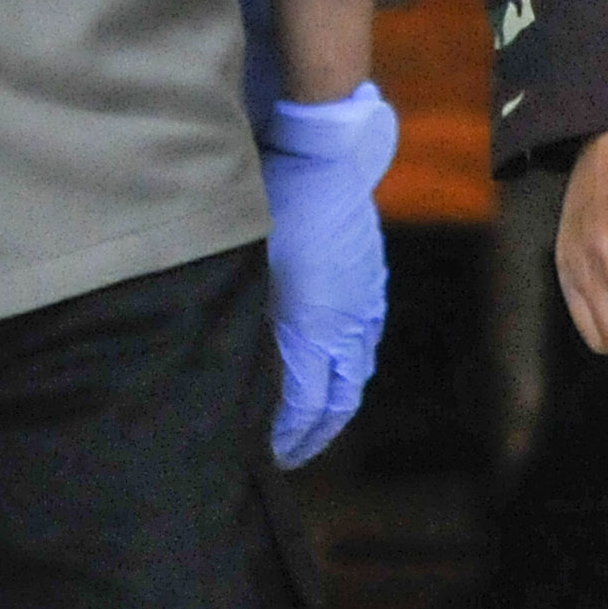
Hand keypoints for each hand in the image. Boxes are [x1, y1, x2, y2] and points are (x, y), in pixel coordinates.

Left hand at [261, 82, 400, 465]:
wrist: (320, 154)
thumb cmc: (271, 207)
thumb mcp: (248, 268)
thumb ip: (249, 322)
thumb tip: (237, 367)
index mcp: (318, 327)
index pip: (309, 403)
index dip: (290, 435)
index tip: (269, 453)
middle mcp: (349, 323)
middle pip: (341, 397)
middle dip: (316, 431)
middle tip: (289, 451)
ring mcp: (365, 300)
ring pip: (358, 368)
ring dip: (336, 400)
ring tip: (310, 419)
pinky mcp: (369, 278)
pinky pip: (364, 338)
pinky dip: (348, 364)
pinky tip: (331, 365)